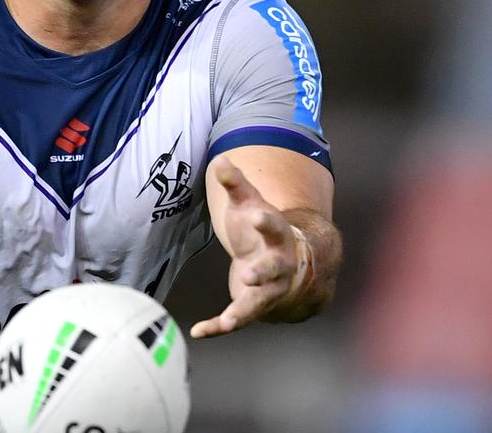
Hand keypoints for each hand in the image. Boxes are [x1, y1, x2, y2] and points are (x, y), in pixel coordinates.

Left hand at [190, 159, 313, 338]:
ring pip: (257, 304)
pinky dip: (217, 327)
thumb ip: (236, 185)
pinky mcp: (253, 307)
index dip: (266, 222)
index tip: (257, 215)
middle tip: (249, 274)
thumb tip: (220, 159)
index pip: (274, 227)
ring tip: (228, 321)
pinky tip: (198, 331)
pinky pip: (236, 320)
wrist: (294, 267)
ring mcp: (268, 290)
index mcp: (278, 236)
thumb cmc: (266, 231)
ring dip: (242, 312)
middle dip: (262, 273)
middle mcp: (278, 266)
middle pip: (272, 270)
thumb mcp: (251, 205)